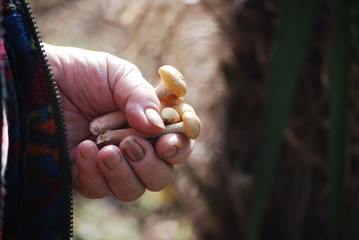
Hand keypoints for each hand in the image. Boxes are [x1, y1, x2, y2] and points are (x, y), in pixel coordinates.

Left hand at [44, 44, 193, 200]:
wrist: (38, 79)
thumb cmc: (79, 72)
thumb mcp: (115, 74)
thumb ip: (141, 96)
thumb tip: (158, 125)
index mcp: (150, 120)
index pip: (180, 139)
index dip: (182, 142)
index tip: (169, 140)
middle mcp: (136, 144)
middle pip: (164, 172)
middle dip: (153, 163)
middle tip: (132, 144)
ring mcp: (112, 163)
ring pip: (135, 188)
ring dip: (126, 172)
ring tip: (107, 149)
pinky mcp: (87, 176)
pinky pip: (101, 189)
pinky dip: (96, 173)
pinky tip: (84, 149)